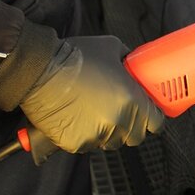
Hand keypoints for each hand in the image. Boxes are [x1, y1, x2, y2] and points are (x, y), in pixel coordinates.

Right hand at [20, 35, 163, 154]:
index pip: (156, 123)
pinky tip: (75, 118)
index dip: (152, 119)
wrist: (38, 69)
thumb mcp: (112, 49)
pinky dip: (83, 136)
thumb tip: (136, 65)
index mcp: (133, 100)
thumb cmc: (74, 57)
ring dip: (107, 132)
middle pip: (135, 136)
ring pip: (111, 142)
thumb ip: (129, 61)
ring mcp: (97, 134)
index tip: (147, 116)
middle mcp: (119, 120)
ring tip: (92, 113)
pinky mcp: (76, 143)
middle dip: (130, 127)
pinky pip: (87, 145)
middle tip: (118, 113)